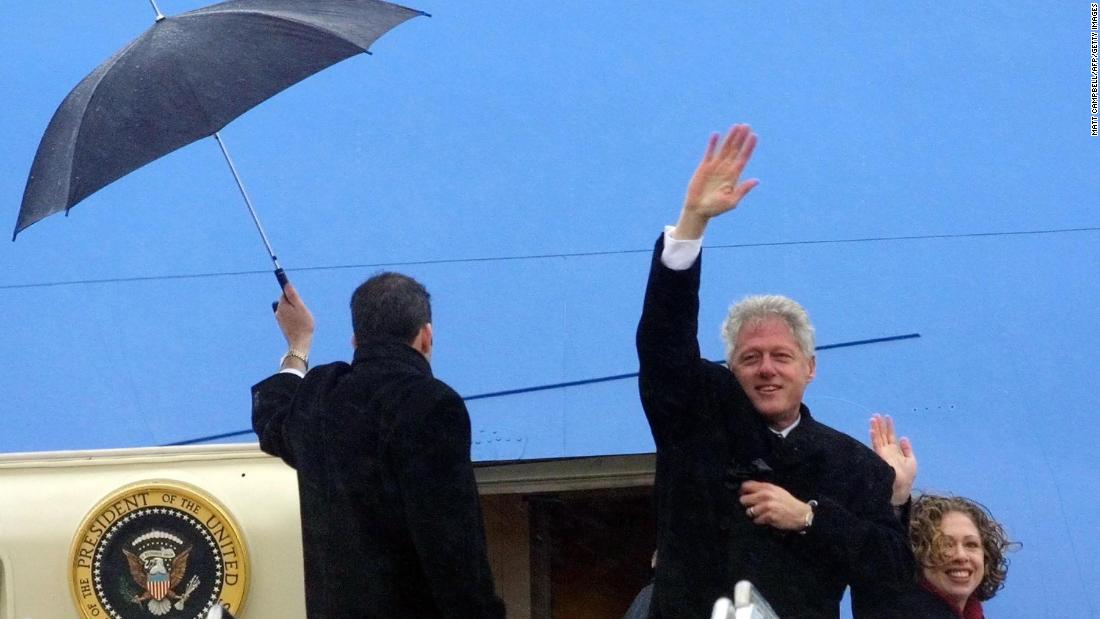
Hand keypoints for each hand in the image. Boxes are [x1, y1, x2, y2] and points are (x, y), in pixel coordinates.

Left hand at [274, 282, 314, 353]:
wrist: (300, 343)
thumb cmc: (303, 324)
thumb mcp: (300, 307)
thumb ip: (293, 295)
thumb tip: (286, 284)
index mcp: (282, 305)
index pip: (285, 293)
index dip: (292, 293)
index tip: (296, 295)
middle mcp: (278, 311)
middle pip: (286, 301)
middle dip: (294, 303)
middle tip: (303, 309)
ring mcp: (280, 319)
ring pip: (287, 309)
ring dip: (294, 311)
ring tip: (302, 318)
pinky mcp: (283, 325)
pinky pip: (288, 317)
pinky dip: (293, 318)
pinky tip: (299, 324)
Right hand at [673, 124, 758, 238]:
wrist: (698, 210)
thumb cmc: (715, 209)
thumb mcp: (731, 201)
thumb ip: (742, 190)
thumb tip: (756, 180)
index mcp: (734, 176)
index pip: (743, 158)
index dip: (749, 147)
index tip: (754, 136)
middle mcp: (726, 168)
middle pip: (735, 150)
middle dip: (741, 138)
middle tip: (747, 125)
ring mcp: (715, 166)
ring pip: (724, 148)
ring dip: (730, 137)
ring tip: (736, 126)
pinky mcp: (704, 167)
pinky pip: (709, 152)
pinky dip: (712, 144)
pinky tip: (716, 135)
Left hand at [739, 480, 812, 530]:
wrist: (801, 514)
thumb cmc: (787, 502)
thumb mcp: (776, 490)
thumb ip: (762, 489)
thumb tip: (746, 489)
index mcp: (767, 487)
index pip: (746, 486)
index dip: (742, 491)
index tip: (743, 496)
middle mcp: (766, 495)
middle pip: (743, 499)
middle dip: (747, 505)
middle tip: (753, 507)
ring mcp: (767, 506)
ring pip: (749, 511)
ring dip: (753, 514)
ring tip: (761, 514)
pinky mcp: (769, 517)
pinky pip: (756, 520)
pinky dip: (759, 521)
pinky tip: (766, 519)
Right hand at [869, 414, 915, 505]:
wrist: (902, 486)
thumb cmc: (907, 476)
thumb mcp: (911, 461)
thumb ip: (907, 449)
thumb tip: (904, 437)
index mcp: (894, 451)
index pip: (890, 436)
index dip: (889, 427)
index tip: (887, 417)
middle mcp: (887, 450)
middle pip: (883, 435)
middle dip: (880, 425)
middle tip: (876, 414)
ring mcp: (883, 453)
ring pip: (878, 438)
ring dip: (875, 428)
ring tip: (873, 418)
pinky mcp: (880, 456)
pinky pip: (876, 445)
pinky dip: (874, 437)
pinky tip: (872, 430)